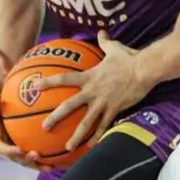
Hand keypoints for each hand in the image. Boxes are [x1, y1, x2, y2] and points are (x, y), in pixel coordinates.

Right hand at [0, 93, 50, 170]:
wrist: (2, 109)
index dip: (8, 151)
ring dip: (36, 164)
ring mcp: (13, 151)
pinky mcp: (22, 150)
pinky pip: (32, 157)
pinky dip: (43, 161)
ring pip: (25, 161)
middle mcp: (3, 148)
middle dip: (25, 160)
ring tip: (49, 166)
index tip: (19, 150)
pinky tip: (56, 163)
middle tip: (36, 155)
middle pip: (14, 158)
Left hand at [36, 32, 147, 151]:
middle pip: (69, 106)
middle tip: (44, 128)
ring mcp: (103, 103)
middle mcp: (92, 91)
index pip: (64, 79)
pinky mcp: (114, 110)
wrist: (144, 70)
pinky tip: (91, 147)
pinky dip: (97, 137)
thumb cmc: (129, 58)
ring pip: (86, 123)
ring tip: (67, 147)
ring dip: (76, 136)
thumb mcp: (114, 48)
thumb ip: (104, 42)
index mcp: (89, 77)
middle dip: (55, 117)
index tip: (35, 87)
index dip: (49, 83)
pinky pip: (104, 127)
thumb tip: (102, 32)